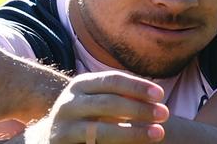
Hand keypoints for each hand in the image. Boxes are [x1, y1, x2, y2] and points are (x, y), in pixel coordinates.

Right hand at [32, 71, 168, 143]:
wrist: (51, 138)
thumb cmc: (86, 114)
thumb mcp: (97, 99)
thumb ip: (120, 95)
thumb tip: (155, 98)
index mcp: (80, 85)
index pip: (112, 80)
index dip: (137, 86)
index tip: (160, 94)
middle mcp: (69, 103)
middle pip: (108, 103)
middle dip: (139, 108)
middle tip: (165, 113)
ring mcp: (64, 128)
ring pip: (102, 131)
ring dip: (133, 133)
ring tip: (158, 133)